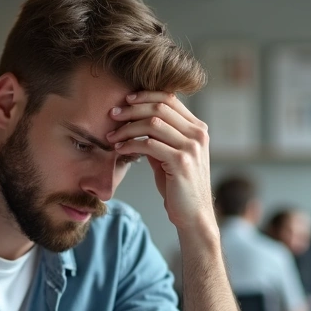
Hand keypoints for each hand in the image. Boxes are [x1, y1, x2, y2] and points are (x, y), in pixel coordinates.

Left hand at [107, 93, 213, 231]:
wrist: (193, 215)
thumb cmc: (179, 187)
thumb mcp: (171, 156)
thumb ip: (160, 138)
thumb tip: (136, 123)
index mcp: (198, 129)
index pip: (171, 99)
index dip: (146, 95)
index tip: (126, 100)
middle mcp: (198, 134)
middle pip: (160, 107)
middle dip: (132, 109)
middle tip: (113, 114)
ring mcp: (191, 147)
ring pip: (152, 123)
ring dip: (127, 128)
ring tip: (112, 136)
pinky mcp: (181, 162)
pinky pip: (149, 145)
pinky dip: (130, 145)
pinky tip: (120, 149)